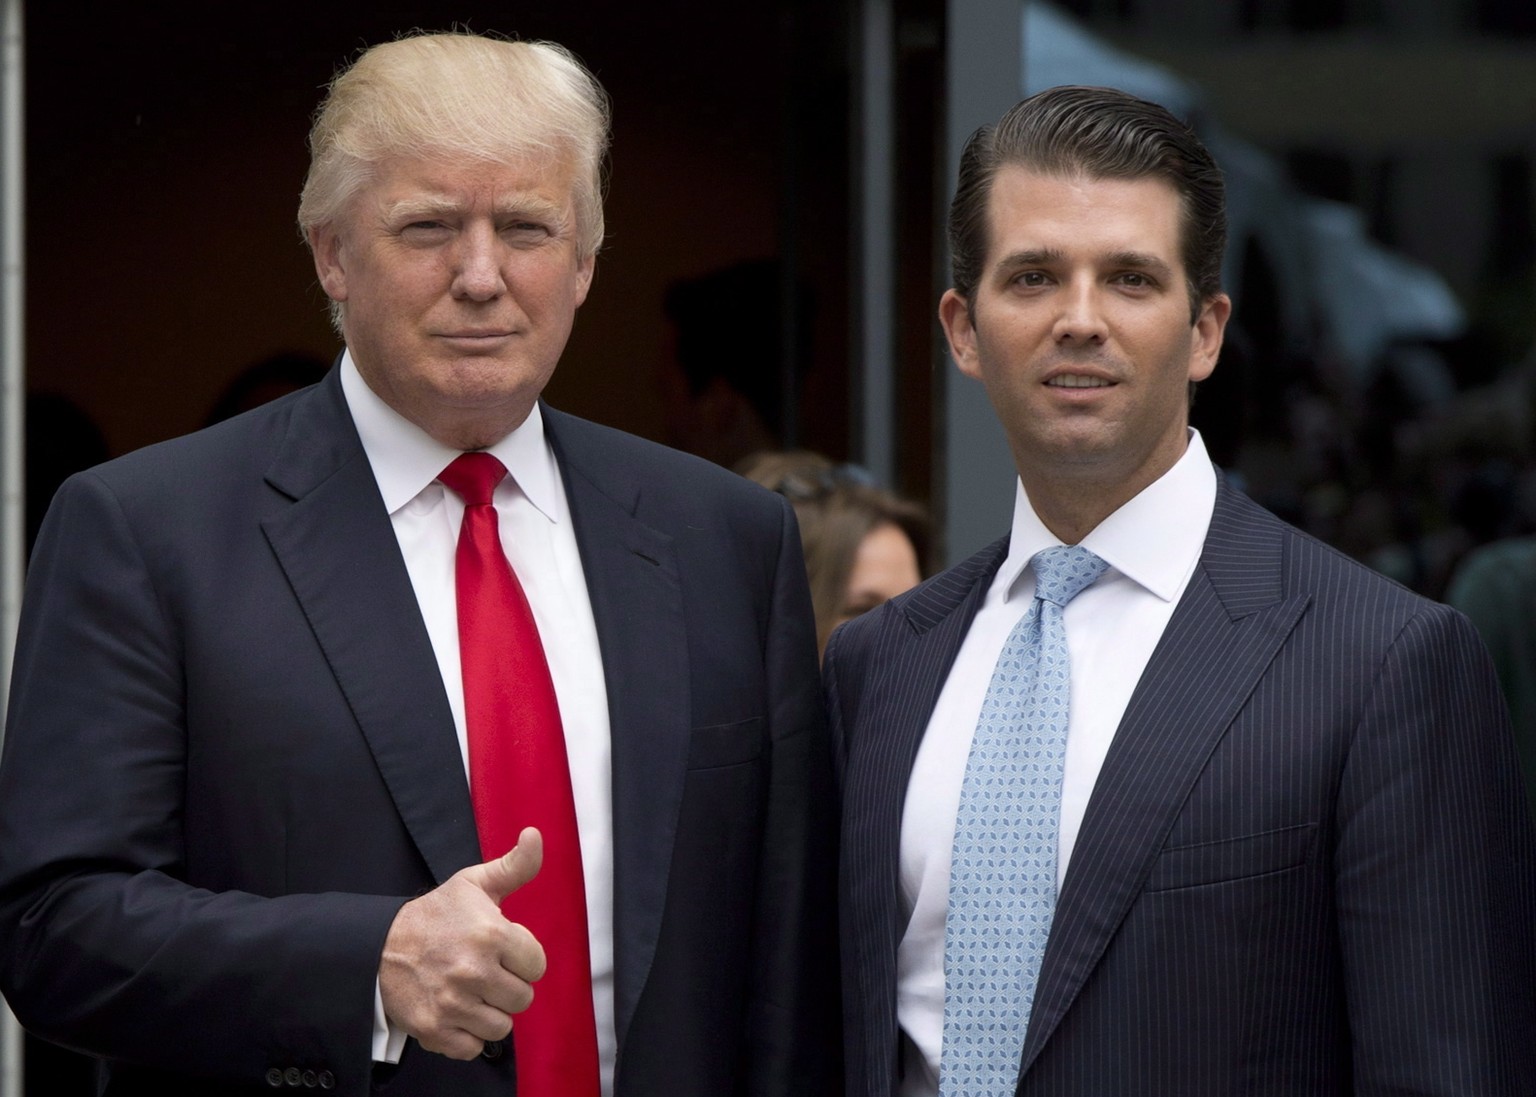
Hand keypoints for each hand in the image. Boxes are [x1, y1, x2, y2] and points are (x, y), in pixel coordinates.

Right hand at [378, 827, 546, 1059]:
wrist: (378, 946)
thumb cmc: (435, 915)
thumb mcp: (474, 884)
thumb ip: (514, 866)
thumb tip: (535, 835)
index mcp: (492, 934)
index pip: (537, 965)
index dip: (522, 958)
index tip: (502, 950)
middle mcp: (474, 970)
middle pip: (522, 998)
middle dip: (507, 985)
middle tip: (485, 972)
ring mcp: (453, 1003)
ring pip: (501, 1026)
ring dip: (489, 1012)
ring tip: (471, 992)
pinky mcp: (435, 1030)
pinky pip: (472, 1047)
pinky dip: (466, 1035)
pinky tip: (455, 1011)